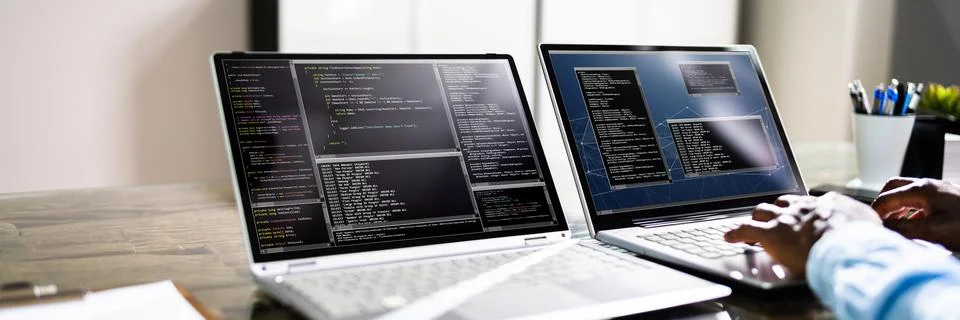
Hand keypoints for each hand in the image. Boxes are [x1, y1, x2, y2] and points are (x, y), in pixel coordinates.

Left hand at [724, 192, 880, 275]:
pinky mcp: (770, 234)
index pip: (808, 204)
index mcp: (824, 204)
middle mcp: (801, 207)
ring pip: (762, 211)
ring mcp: (784, 219)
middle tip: (774, 219)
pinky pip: (745, 230)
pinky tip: (729, 236)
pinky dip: (735, 232)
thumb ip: (865, 223)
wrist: (847, 245)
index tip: (802, 217)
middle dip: (777, 210)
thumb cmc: (862, 238)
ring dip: (757, 218)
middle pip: (782, 203)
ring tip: (753, 225)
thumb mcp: (870, 225)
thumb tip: (870, 228)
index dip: (803, 211)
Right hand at [872, 177, 959, 250]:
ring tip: (892, 224)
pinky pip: (919, 200)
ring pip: (906, 193)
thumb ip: (905, 228)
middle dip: (882, 204)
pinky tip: (912, 223)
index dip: (875, 212)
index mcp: (921, 189)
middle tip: (878, 220)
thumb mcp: (933, 230)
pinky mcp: (946, 198)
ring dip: (895, 206)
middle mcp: (928, 185)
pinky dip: (909, 210)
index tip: (869, 226)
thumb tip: (884, 228)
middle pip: (893, 188)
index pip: (886, 198)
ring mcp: (938, 190)